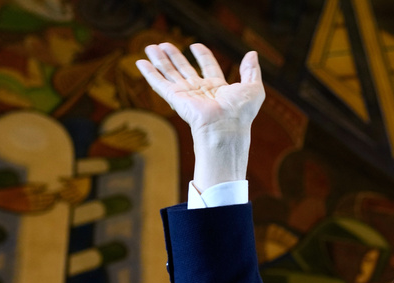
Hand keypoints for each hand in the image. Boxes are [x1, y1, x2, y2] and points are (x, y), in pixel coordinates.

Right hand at [136, 43, 263, 187]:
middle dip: (174, 56)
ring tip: (151, 47)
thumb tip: (252, 54)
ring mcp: (187, 95)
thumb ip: (252, 70)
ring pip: (170, 73)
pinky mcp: (175, 98)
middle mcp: (201, 91)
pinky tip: (140, 62)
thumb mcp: (254, 88)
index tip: (196, 45)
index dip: (202, 56)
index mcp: (218, 88)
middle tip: (164, 44)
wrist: (227, 127)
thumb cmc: (242, 113)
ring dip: (160, 60)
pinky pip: (159, 83)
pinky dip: (149, 73)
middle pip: (184, 69)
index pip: (208, 67)